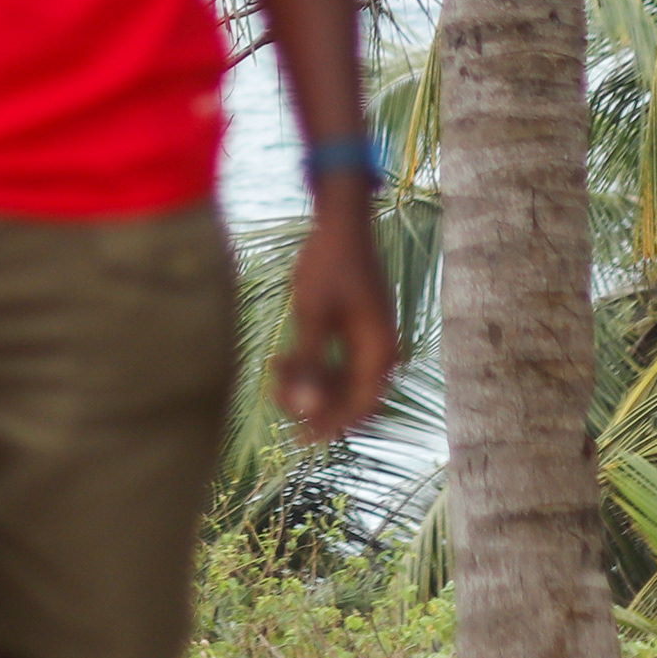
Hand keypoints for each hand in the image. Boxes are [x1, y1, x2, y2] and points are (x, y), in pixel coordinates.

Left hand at [269, 192, 398, 444]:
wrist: (340, 222)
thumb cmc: (328, 264)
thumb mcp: (313, 314)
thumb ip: (309, 362)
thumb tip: (304, 408)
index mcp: (379, 351)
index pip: (360, 406)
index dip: (331, 424)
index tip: (300, 435)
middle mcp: (380, 351)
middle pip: (351, 397)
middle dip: (315, 402)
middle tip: (277, 396)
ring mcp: (370, 341)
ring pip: (341, 381)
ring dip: (310, 383)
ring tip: (275, 372)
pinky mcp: (357, 331)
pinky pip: (337, 363)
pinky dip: (312, 366)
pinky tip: (282, 360)